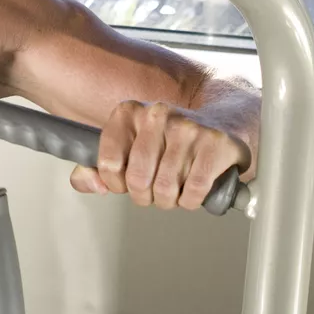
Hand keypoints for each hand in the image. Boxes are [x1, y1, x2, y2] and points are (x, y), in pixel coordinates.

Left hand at [68, 100, 252, 209]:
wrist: (221, 122)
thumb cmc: (168, 141)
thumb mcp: (127, 147)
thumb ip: (96, 168)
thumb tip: (92, 184)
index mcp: (129, 112)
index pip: (108, 164)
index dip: (116, 184)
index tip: (125, 183)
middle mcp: (157, 114)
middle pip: (137, 179)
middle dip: (144, 196)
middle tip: (152, 193)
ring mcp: (188, 127)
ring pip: (165, 188)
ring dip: (168, 200)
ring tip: (173, 190)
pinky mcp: (216, 144)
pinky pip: (194, 191)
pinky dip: (191, 201)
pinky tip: (192, 191)